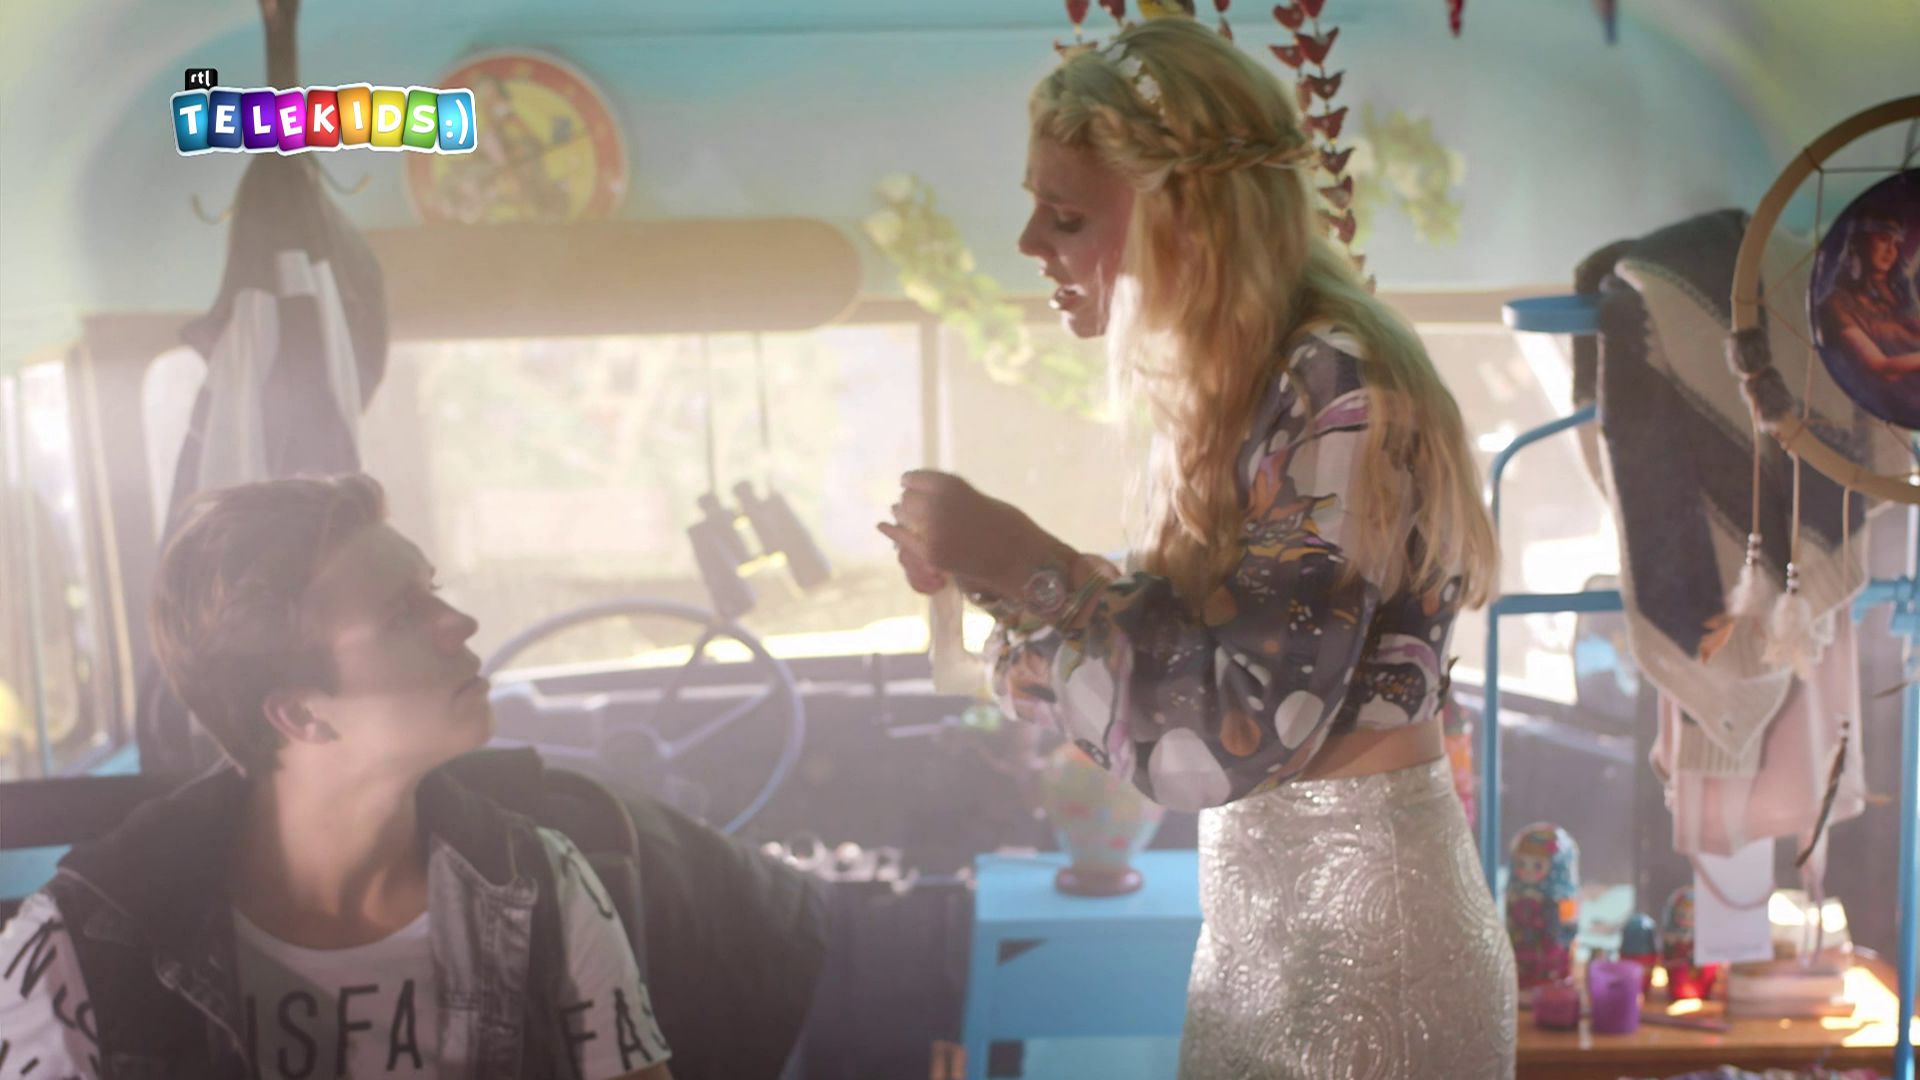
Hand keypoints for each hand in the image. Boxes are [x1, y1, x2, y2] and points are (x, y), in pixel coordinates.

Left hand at [876, 470, 1056, 598]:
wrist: (1019, 556)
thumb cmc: (1003, 523)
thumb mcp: (972, 498)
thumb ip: (945, 496)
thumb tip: (910, 496)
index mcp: (950, 485)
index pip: (915, 478)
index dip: (912, 482)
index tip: (909, 484)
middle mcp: (937, 504)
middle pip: (907, 498)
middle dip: (911, 502)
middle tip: (916, 507)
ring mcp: (931, 530)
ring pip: (904, 516)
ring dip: (905, 515)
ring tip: (905, 515)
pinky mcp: (930, 554)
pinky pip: (902, 539)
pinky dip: (891, 531)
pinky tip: (882, 525)